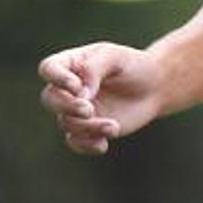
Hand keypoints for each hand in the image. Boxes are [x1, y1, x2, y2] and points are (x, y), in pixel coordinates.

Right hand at [36, 41, 162, 154]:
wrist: (154, 88)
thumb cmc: (133, 66)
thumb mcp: (116, 57)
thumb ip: (94, 68)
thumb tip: (80, 93)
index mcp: (71, 64)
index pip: (48, 68)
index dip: (57, 78)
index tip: (77, 85)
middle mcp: (68, 89)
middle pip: (50, 99)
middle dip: (67, 107)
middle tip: (89, 110)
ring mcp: (76, 110)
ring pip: (66, 123)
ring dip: (88, 127)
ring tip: (113, 126)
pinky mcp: (87, 129)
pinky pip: (75, 142)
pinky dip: (87, 146)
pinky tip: (103, 144)